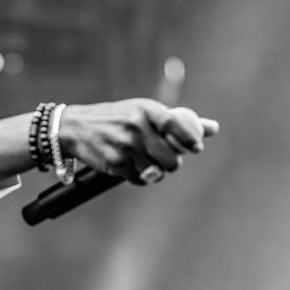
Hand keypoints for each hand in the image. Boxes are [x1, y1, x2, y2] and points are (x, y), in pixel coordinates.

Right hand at [58, 99, 211, 184]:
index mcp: (146, 110)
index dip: (190, 139)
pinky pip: (139, 179)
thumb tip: (212, 128)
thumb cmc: (116, 118)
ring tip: (145, 162)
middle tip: (167, 160)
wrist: (76, 128)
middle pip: (170, 157)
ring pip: (157, 171)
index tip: (197, 149)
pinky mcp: (116, 164)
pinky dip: (140, 177)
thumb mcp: (142, 112)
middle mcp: (137, 127)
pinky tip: (132, 167)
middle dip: (172, 163)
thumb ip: (177, 121)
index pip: (175, 125)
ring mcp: (126, 147)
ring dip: (155, 171)